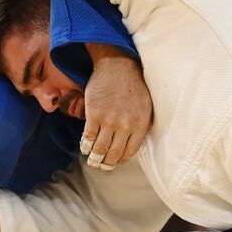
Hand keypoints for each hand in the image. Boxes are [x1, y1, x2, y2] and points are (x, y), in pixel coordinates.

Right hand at [82, 43, 152, 169]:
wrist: (118, 65)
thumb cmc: (134, 85)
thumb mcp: (146, 106)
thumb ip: (141, 126)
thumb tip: (132, 145)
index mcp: (140, 124)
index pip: (129, 152)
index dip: (121, 160)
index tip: (116, 162)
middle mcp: (125, 125)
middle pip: (113, 154)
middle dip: (107, 163)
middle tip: (103, 166)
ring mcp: (108, 120)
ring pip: (99, 148)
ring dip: (95, 158)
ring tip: (93, 160)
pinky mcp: (94, 114)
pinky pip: (88, 137)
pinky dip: (85, 146)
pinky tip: (85, 147)